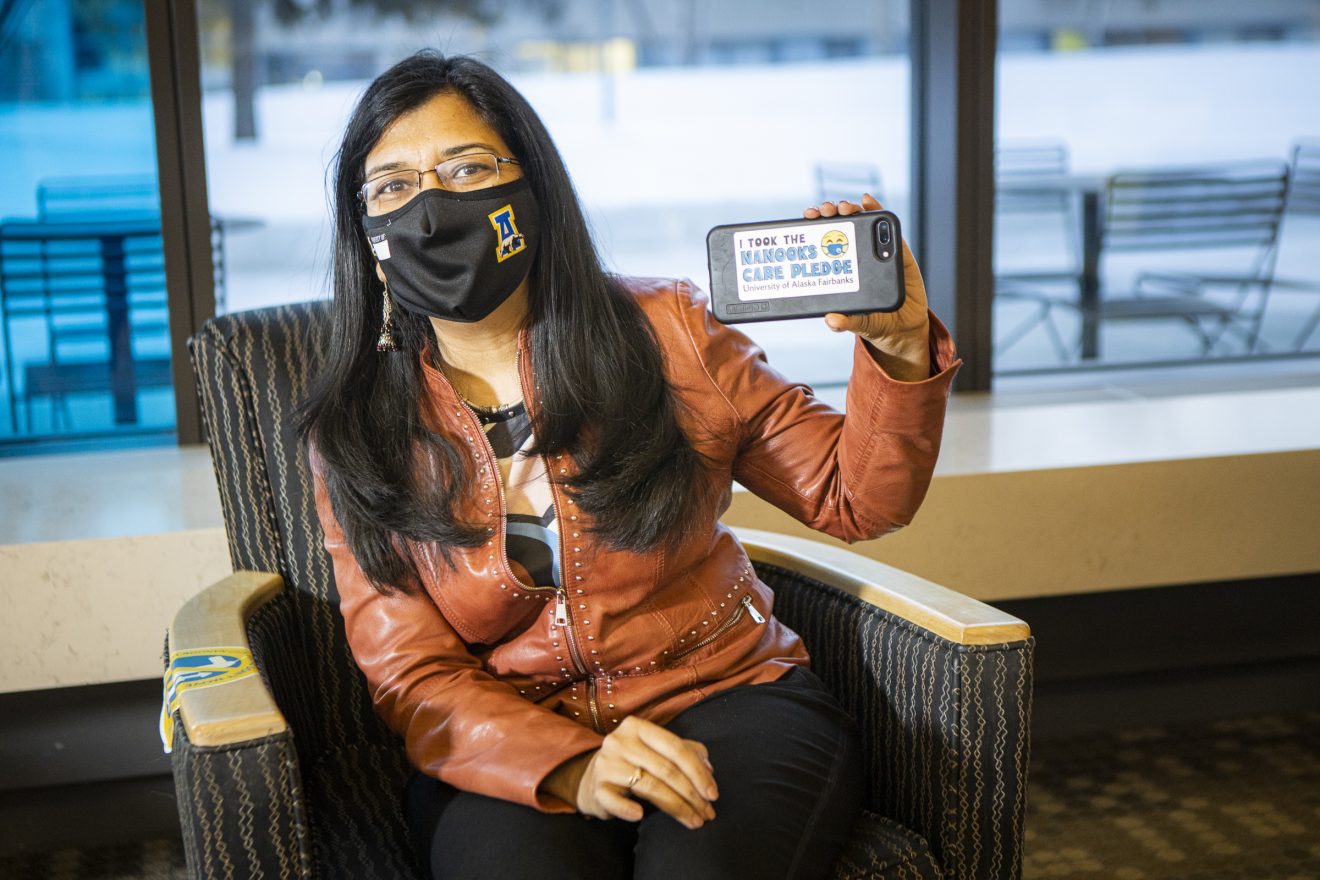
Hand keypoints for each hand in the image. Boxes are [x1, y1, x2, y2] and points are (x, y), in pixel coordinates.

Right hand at [541, 716, 717, 828]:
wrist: (592, 779)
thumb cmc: (632, 763)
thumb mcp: (656, 751)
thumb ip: (685, 752)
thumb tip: (709, 767)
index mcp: (637, 727)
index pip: (675, 748)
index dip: (697, 771)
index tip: (713, 794)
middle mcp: (619, 741)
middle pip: (665, 769)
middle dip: (691, 794)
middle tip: (707, 813)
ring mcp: (606, 764)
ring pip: (649, 786)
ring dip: (676, 807)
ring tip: (693, 821)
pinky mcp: (596, 788)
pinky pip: (615, 801)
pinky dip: (628, 809)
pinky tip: (641, 816)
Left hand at [805, 193, 931, 380]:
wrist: (904, 327)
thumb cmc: (875, 322)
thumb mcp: (859, 324)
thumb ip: (846, 322)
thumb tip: (831, 320)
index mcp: (840, 271)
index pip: (822, 244)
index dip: (813, 228)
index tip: (806, 217)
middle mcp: (855, 257)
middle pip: (838, 229)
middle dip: (829, 215)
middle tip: (824, 211)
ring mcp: (875, 252)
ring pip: (860, 223)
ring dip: (851, 209)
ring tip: (844, 207)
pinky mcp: (897, 251)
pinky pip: (887, 227)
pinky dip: (877, 210)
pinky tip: (868, 200)